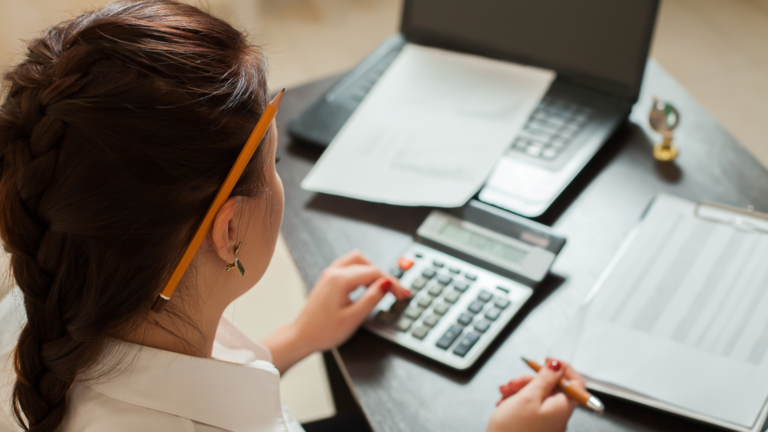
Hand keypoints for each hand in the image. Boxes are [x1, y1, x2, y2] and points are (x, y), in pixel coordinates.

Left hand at [262, 250, 409, 372]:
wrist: (302, 336)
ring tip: (383, 288)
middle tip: (396, 292)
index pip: (374, 273)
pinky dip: (362, 273)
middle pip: (367, 263)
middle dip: (384, 276)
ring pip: (358, 261)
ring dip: (373, 271)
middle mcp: (333, 272)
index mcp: (340, 280)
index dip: (393, 283)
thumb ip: (372, 298)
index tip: (403, 294)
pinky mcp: (328, 279)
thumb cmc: (323, 331)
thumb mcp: (353, 317)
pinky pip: (349, 267)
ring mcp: (330, 274)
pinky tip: (367, 285)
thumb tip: (386, 284)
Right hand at [487, 359, 585, 431]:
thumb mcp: (528, 396)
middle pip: (552, 388)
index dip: (562, 369)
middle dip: (532, 380)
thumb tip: (557, 365)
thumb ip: (545, 378)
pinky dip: (517, 401)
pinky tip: (504, 402)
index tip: (547, 361)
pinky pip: (530, 407)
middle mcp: (558, 416)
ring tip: (504, 393)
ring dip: (520, 389)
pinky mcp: (535, 427)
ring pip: (538, 396)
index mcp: (562, 407)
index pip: (575, 383)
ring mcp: (547, 422)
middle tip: (515, 382)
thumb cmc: (513, 430)